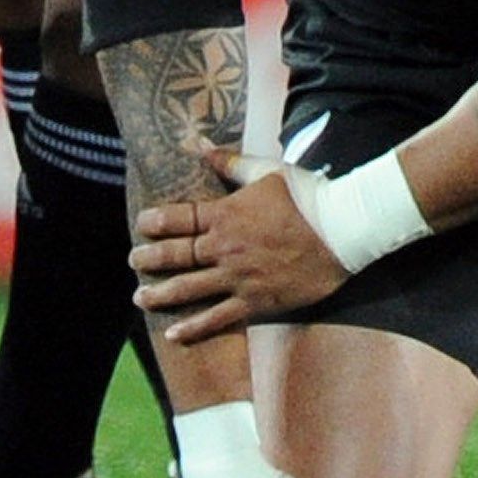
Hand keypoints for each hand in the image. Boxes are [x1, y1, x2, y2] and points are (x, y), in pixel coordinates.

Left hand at [130, 149, 347, 343]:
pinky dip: (194, 327)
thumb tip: (199, 144)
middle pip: (177, 256)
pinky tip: (174, 334)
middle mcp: (226, 248)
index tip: (141, 224)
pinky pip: (218, 318)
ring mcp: (239, 277)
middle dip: (150, 259)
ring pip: (189, 289)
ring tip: (140, 298)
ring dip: (161, 294)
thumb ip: (230, 162)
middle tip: (133, 261)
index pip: (180, 219)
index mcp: (227, 215)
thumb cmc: (308, 196)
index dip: (156, 222)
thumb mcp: (267, 171)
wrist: (344, 231)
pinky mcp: (256, 301)